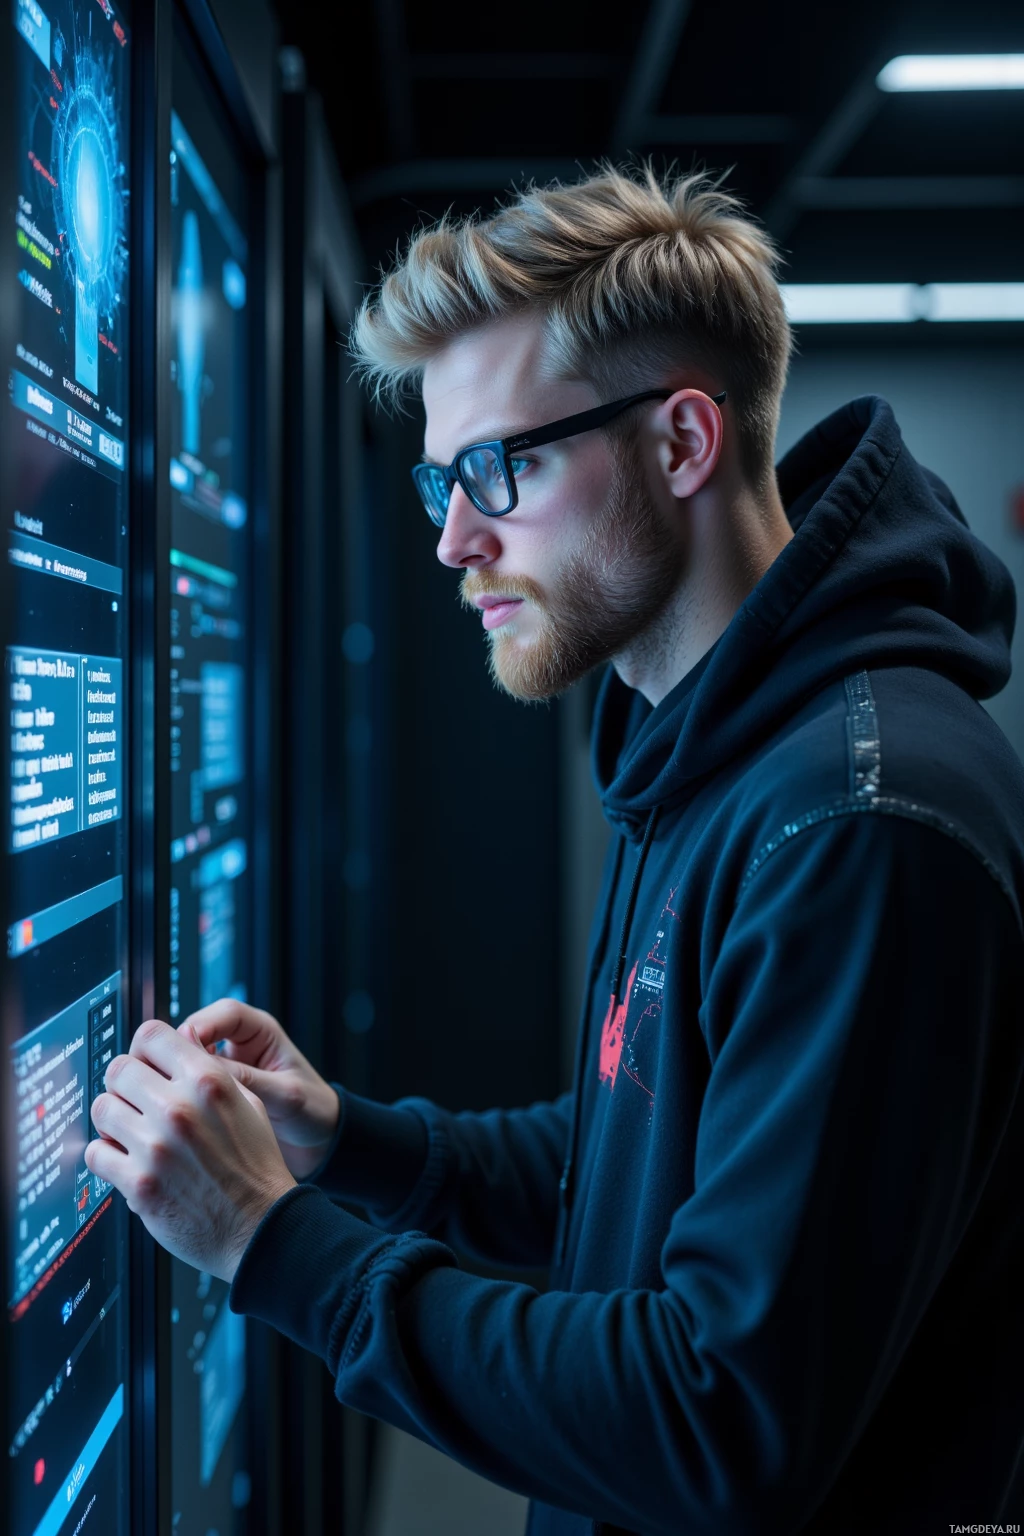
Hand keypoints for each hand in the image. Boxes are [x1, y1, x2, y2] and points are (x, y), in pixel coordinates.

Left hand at [84, 1019, 295, 1282]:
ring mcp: (155, 1146)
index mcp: (208, 1081)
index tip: (145, 1064)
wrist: (259, 1226)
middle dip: (125, 1085)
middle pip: (119, 1069)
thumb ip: (211, 1073)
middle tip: (136, 1102)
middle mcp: (179, 1108)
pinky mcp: (138, 1183)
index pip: (151, 1035)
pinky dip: (106, 1157)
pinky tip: (126, 1161)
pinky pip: (96, 1154)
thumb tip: (179, 1050)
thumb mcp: (249, 1103)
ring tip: (130, 1134)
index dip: (144, 1049)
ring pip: (101, 1108)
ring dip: (113, 1120)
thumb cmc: (255, 1167)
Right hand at [179, 1000, 340, 1179]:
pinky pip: (190, 1079)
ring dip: (175, 1070)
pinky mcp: (216, 1086)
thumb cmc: (313, 1110)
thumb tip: (206, 1069)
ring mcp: (226, 1063)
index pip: (225, 1013)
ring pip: (188, 1055)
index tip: (183, 1048)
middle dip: (178, 1048)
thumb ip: (249, 1080)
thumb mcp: (284, 1095)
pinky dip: (179, 1089)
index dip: (200, 1026)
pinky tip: (173, 1106)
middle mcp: (240, 1042)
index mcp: (262, 1032)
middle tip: (162, 1072)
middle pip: (198, 1030)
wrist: (319, 1137)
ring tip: (165, 1092)